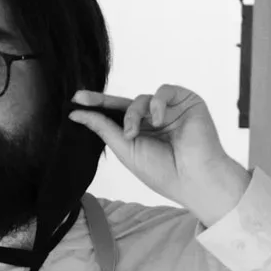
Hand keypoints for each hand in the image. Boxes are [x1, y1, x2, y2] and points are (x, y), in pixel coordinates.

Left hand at [69, 86, 249, 223]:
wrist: (195, 178)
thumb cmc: (163, 172)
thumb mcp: (126, 150)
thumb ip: (104, 129)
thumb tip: (76, 114)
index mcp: (142, 134)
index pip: (116, 117)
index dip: (97, 108)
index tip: (75, 102)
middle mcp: (155, 121)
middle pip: (125, 104)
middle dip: (103, 102)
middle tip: (82, 99)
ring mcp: (171, 110)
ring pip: (142, 99)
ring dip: (133, 114)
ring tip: (133, 133)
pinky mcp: (187, 101)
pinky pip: (164, 91)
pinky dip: (157, 103)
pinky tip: (158, 121)